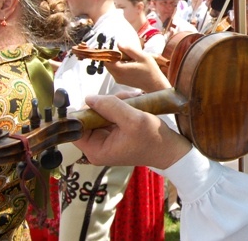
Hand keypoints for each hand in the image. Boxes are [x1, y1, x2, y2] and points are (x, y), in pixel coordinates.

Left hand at [73, 94, 191, 168]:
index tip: (98, 100)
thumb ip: (110, 107)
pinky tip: (135, 103)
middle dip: (106, 104)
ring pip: (102, 113)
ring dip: (116, 103)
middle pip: (90, 118)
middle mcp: (98, 146)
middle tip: (125, 98)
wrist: (171, 149)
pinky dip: (122, 107)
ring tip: (134, 99)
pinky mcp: (116, 133)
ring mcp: (107, 139)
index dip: (84, 112)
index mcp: (96, 150)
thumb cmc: (153, 139)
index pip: (76, 128)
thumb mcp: (133, 120)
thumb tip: (89, 98)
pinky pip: (111, 115)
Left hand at [104, 43, 169, 92]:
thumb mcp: (142, 57)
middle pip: (108, 63)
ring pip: (111, 67)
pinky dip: (119, 66)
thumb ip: (130, 50)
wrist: (155, 85)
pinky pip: (115, 71)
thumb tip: (119, 44)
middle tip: (126, 53)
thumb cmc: (150, 71)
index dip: (110, 52)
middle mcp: (117, 76)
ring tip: (130, 58)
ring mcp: (119, 79)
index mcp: (120, 69)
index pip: (107, 59)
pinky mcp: (121, 81)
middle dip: (114, 56)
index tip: (118, 48)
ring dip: (117, 61)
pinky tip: (130, 64)